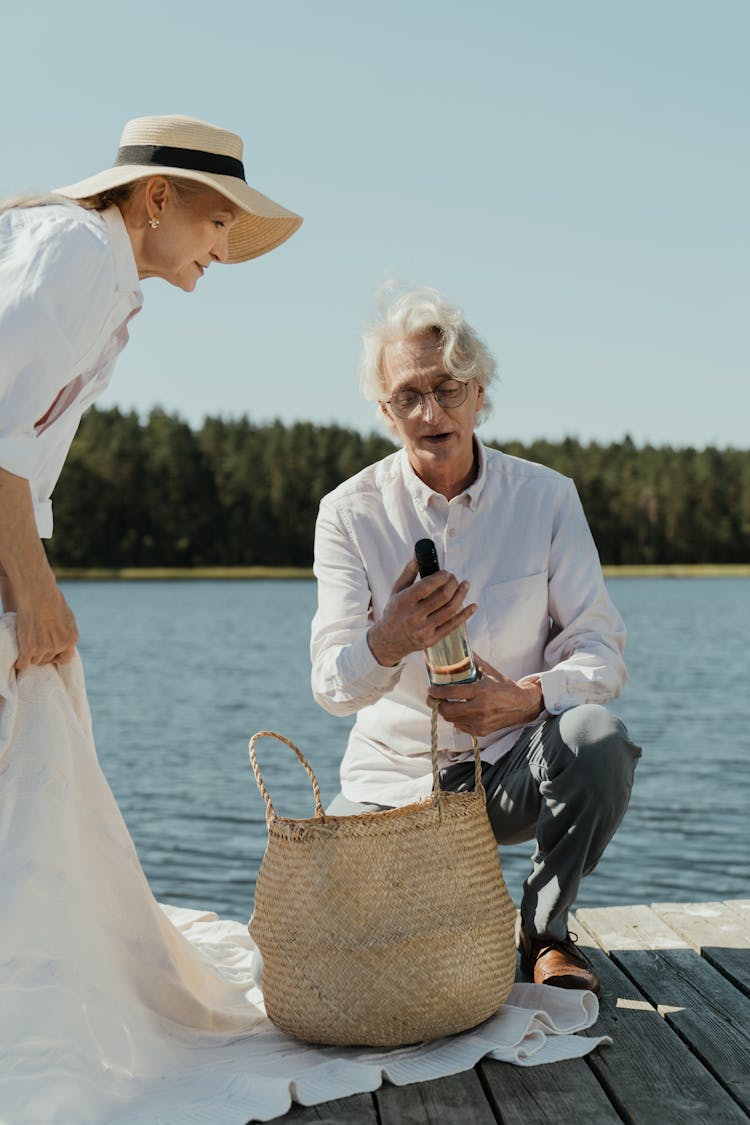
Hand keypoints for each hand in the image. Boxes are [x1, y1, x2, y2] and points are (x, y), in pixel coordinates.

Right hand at [13, 580, 78, 669]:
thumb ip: (65, 630)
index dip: (55, 657)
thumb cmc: (50, 599)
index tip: (48, 652)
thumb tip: (62, 637)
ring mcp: (45, 648)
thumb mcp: (66, 616)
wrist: (37, 593)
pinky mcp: (29, 648)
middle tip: (33, 644)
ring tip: (26, 643)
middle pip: (48, 660)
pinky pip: (23, 664)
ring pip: (35, 661)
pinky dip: (20, 662)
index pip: (65, 659)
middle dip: (41, 654)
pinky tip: (18, 658)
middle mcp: (61, 645)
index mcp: (72, 638)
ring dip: (30, 655)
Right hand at [368, 557, 476, 666]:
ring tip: (465, 584)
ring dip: (461, 595)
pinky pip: (453, 625)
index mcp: (404, 601)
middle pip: (442, 596)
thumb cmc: (394, 611)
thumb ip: (409, 572)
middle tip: (455, 578)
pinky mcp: (432, 639)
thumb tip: (419, 553)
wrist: (389, 641)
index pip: (426, 586)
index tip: (446, 572)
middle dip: (453, 583)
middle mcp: (414, 616)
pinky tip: (473, 605)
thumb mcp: (397, 591)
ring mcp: (424, 629)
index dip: (441, 577)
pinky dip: (465, 614)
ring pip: (450, 609)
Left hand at [428, 654, 543, 736]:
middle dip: (436, 704)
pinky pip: (461, 727)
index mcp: (481, 691)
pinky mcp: (481, 731)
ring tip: (443, 703)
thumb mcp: (489, 671)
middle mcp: (480, 708)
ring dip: (445, 711)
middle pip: (448, 711)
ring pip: (452, 720)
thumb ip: (472, 661)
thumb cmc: (504, 687)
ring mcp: (480, 722)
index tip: (431, 688)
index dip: (437, 692)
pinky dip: (456, 719)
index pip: (452, 693)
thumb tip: (457, 648)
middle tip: (432, 697)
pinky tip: (457, 711)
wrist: (522, 705)